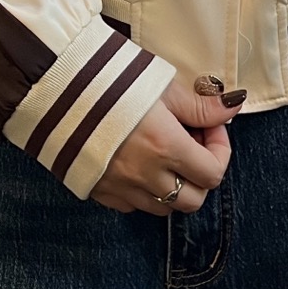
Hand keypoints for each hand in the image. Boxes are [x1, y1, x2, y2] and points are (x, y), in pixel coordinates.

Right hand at [91, 77, 244, 214]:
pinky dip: (142, 192)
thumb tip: (231, 107)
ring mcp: (120, 187)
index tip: (210, 129)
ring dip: (172, 186)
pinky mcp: (98, 190)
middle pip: (193, 200)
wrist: (57, 88)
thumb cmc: (111, 80)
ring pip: (163, 208)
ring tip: (163, 155)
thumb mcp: (162, 87)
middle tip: (191, 145)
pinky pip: (131, 205)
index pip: (213, 173)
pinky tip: (137, 164)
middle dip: (199, 176)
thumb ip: (200, 106)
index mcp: (166, 147)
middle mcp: (145, 175)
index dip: (220, 152)